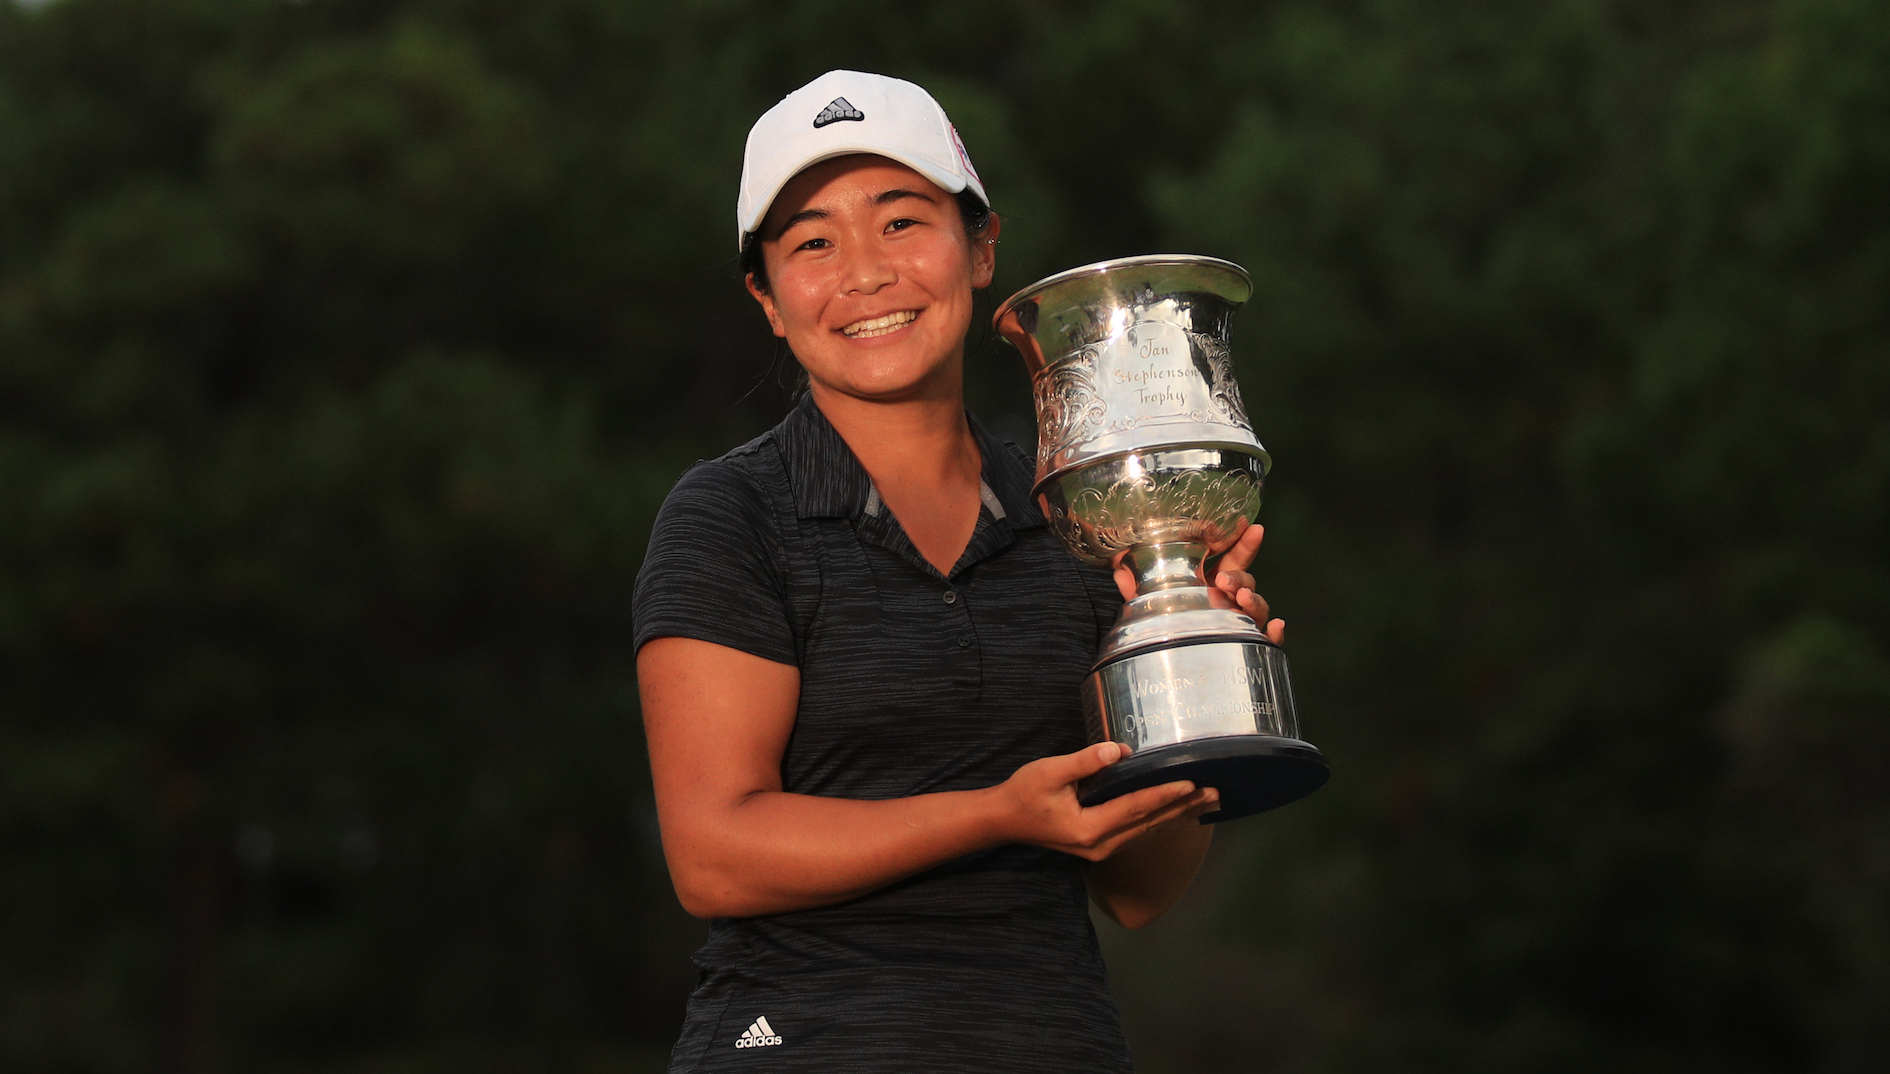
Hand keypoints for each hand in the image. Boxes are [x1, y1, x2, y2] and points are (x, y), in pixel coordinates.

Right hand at [996, 742, 1220, 861]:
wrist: (1003, 821)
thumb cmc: (1023, 794)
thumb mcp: (1049, 772)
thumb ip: (1085, 762)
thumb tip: (1118, 750)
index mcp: (1089, 830)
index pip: (1135, 808)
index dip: (1164, 794)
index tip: (1191, 782)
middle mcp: (1100, 846)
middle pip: (1150, 823)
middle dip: (1184, 806)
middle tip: (1216, 791)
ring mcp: (1102, 849)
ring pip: (1149, 830)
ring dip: (1179, 814)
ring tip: (1209, 801)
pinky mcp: (1102, 844)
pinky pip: (1139, 832)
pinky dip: (1163, 820)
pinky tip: (1180, 812)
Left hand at [1110, 521, 1285, 645]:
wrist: (1177, 674)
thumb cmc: (1170, 631)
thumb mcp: (1152, 608)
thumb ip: (1138, 590)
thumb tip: (1118, 570)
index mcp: (1210, 586)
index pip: (1231, 559)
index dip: (1242, 542)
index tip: (1251, 525)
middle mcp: (1229, 603)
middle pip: (1246, 580)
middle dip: (1240, 575)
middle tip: (1224, 581)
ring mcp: (1241, 625)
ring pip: (1258, 608)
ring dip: (1255, 599)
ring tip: (1242, 598)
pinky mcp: (1249, 649)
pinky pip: (1268, 643)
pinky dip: (1275, 634)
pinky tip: (1276, 628)